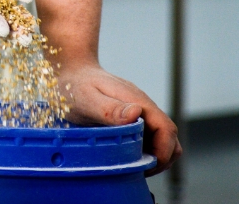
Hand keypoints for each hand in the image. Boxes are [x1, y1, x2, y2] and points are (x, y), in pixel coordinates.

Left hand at [58, 62, 181, 175]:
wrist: (71, 71)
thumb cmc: (76, 85)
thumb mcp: (88, 98)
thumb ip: (110, 108)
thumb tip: (137, 112)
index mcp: (137, 101)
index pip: (167, 129)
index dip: (163, 151)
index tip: (148, 166)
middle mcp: (142, 106)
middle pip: (170, 137)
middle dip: (162, 158)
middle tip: (140, 170)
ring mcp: (138, 112)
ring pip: (161, 139)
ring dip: (154, 155)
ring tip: (133, 166)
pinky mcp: (131, 118)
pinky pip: (147, 137)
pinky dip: (144, 151)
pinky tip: (126, 157)